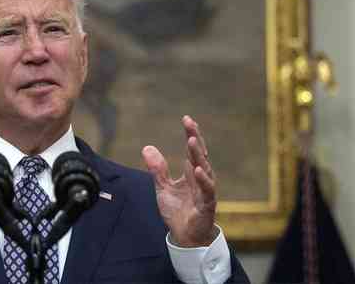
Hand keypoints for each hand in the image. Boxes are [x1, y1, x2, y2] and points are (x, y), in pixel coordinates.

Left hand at [142, 115, 216, 247]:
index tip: (187, 118)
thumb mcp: (162, 188)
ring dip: (198, 155)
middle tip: (189, 123)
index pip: (191, 150)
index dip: (190, 134)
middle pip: (198, 154)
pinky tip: (197, 170)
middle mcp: (200, 178)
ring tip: (191, 141)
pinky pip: (207, 191)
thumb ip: (157, 169)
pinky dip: (203, 180)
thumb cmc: (178, 211)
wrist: (185, 236)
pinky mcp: (207, 204)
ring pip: (204, 169)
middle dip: (194, 138)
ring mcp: (205, 190)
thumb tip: (147, 147)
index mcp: (190, 173)